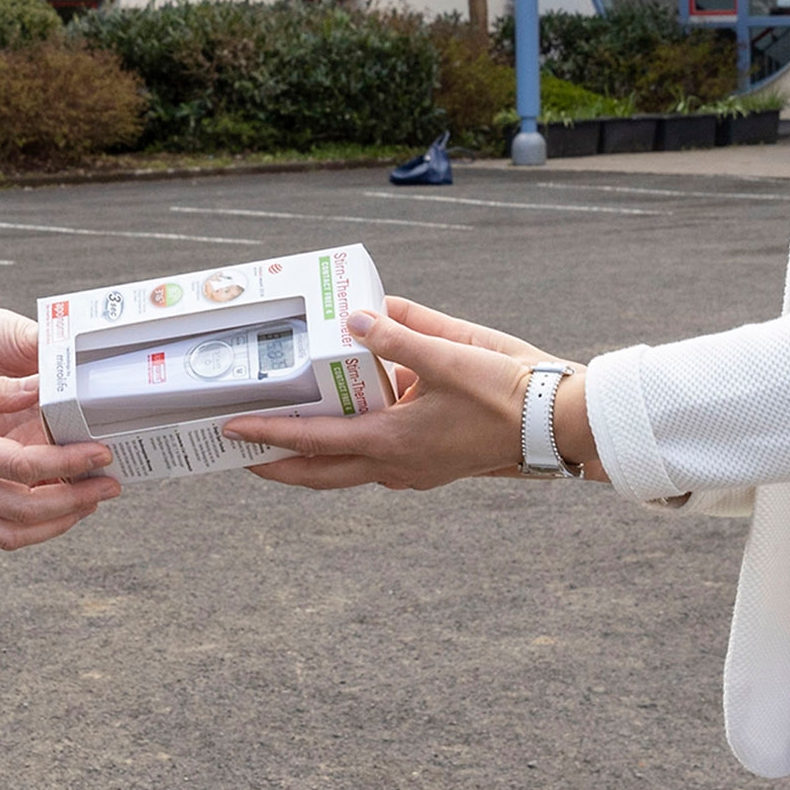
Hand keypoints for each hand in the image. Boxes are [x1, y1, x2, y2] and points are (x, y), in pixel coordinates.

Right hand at [0, 371, 118, 548]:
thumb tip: (41, 386)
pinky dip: (25, 533)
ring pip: (12, 534)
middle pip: (28, 509)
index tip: (101, 454)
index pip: (25, 467)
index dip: (70, 464)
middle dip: (78, 500)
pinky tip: (45, 517)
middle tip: (110, 485)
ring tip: (86, 504)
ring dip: (57, 524)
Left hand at [220, 296, 556, 491]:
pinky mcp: (431, 466)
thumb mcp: (449, 354)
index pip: (314, 442)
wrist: (558, 424)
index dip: (268, 435)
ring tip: (284, 440)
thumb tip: (353, 314)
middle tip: (241, 455)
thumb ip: (398, 333)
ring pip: (349, 472)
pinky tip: (351, 420)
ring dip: (314, 460)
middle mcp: (397, 466)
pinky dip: (351, 449)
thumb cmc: (507, 391)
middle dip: (278, 466)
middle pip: (321, 475)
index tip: (231, 430)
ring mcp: (415, 472)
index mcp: (392, 442)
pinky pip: (377, 462)